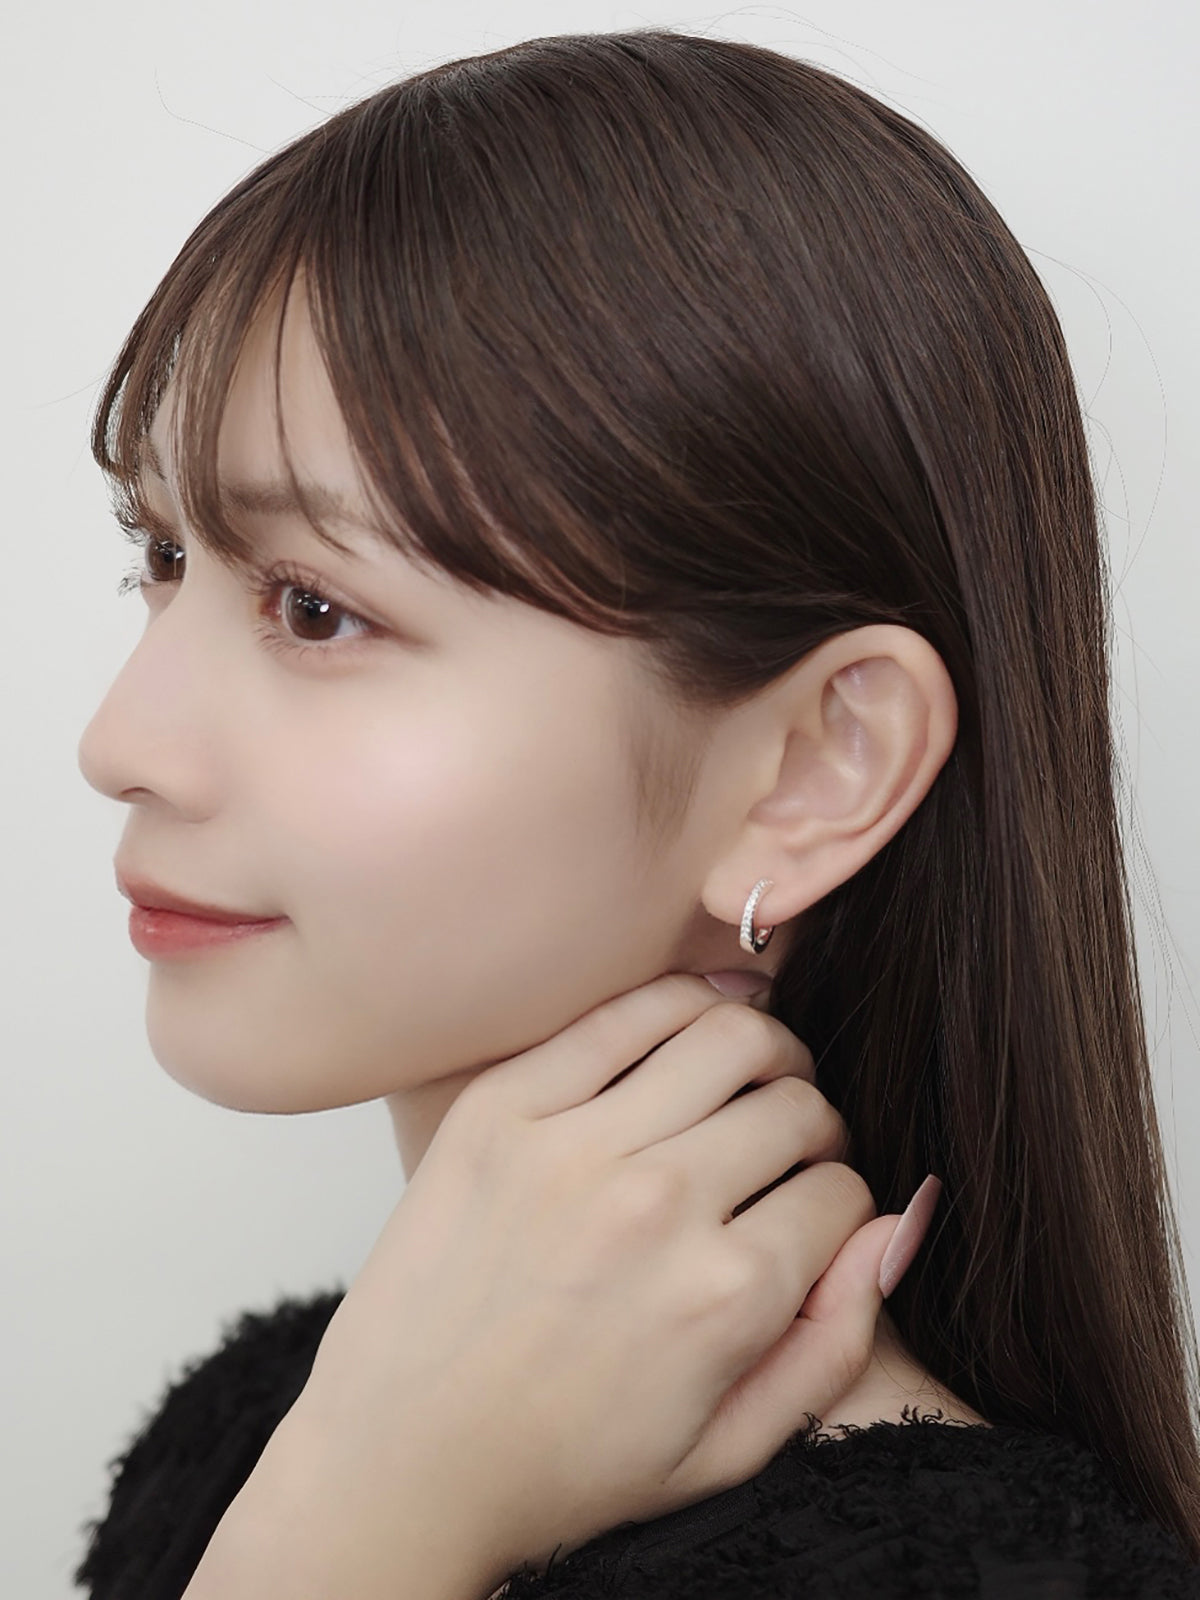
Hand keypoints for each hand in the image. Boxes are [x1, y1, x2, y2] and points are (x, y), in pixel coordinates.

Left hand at [287, 973, 913, 1591]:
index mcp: (723, 1297)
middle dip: (811, 1123)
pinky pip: (621, 1014)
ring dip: (761, 1050)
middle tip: (781, 1147)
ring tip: (745, 1080)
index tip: (806, 1215)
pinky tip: (686, 1029)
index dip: (839, 1201)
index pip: (842, 1190)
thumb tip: (903, 1219)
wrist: (397, 1459)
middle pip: (796, 1104)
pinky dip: (675, 1005)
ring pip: (726, 1034)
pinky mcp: (500, 1109)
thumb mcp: (726, 1450)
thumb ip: (836, 1341)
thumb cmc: (560, 1464)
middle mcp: (657, 1206)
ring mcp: (571, 1147)